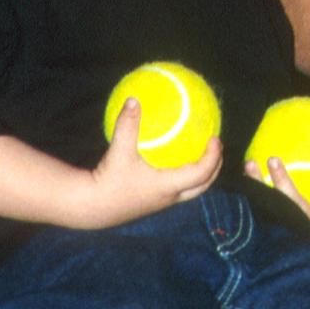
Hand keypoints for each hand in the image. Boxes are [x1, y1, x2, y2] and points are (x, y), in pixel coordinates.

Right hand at [83, 97, 221, 227]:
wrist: (93, 208)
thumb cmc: (108, 181)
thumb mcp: (118, 151)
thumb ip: (127, 125)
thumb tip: (133, 100)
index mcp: (168, 186)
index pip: (200, 173)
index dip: (212, 157)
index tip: (216, 140)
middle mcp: (169, 197)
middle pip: (202, 186)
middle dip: (214, 167)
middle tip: (216, 148)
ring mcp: (161, 202)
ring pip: (190, 190)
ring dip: (200, 174)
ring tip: (200, 155)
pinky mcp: (151, 202)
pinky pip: (176, 188)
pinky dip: (183, 176)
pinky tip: (171, 161)